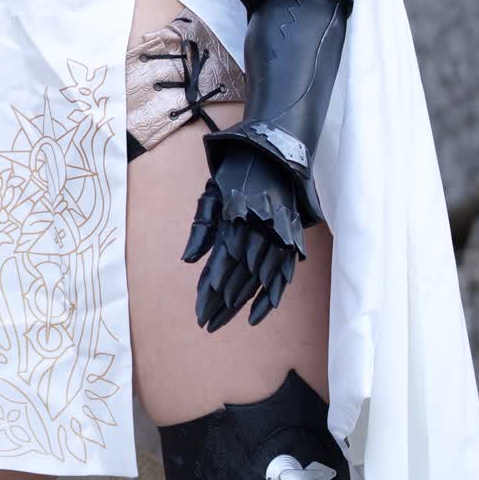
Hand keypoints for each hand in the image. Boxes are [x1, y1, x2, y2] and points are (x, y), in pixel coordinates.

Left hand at [181, 138, 306, 330]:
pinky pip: (282, 278)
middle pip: (239, 278)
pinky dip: (269, 300)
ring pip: (258, 282)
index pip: (223, 263)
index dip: (211, 289)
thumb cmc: (235, 175)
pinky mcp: (291, 244)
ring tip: (221, 323)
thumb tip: (187, 260)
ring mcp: (278, 239)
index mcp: (237, 219)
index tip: (199, 310)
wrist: (273, 155)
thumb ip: (201, 228)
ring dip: (240, 306)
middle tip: (205, 325)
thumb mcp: (212, 194)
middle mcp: (259, 232)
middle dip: (220, 305)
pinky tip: (255, 318)